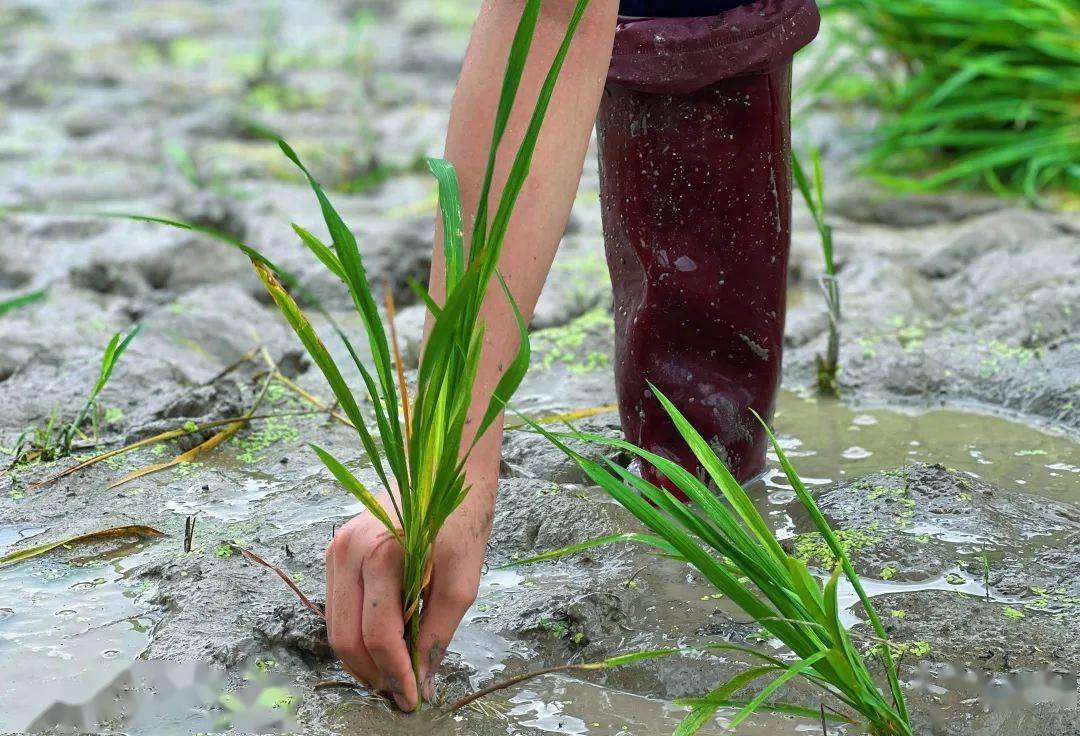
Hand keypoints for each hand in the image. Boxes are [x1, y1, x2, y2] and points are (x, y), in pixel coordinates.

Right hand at [324, 485, 494, 710]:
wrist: (447, 465)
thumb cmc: (462, 516)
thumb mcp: (462, 580)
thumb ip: (439, 632)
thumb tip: (423, 680)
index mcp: (382, 554)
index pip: (378, 636)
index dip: (395, 675)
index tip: (412, 700)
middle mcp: (348, 551)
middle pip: (345, 637)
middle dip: (373, 674)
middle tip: (400, 694)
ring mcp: (337, 548)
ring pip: (336, 624)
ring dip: (361, 657)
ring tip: (393, 674)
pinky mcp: (337, 548)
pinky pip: (339, 604)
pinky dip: (356, 631)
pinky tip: (383, 643)